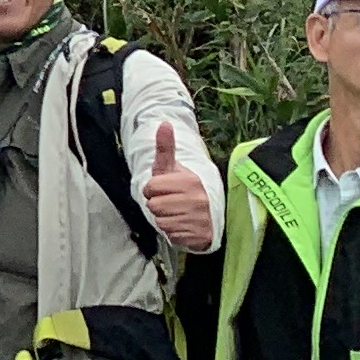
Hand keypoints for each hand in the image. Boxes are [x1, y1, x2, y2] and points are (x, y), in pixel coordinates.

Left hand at [138, 121, 216, 253]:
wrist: (209, 214)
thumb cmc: (184, 189)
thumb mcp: (173, 168)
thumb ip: (165, 148)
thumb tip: (164, 123)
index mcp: (189, 181)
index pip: (150, 188)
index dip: (152, 190)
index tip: (163, 190)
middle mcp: (196, 199)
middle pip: (153, 206)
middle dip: (157, 205)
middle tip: (170, 203)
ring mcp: (200, 219)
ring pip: (161, 221)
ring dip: (165, 220)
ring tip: (177, 214)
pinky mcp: (200, 236)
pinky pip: (172, 236)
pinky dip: (174, 233)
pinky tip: (184, 226)